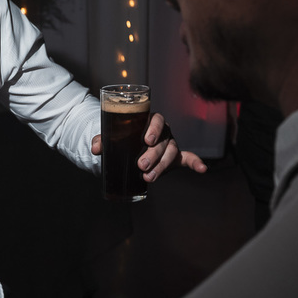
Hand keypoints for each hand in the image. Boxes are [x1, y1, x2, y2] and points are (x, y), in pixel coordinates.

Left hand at [90, 112, 206, 181]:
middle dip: (153, 154)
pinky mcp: (175, 158)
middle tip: (141, 165)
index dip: (153, 129)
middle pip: (163, 141)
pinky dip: (195, 163)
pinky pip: (187, 158)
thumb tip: (95, 148)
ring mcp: (170, 144)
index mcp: (149, 121)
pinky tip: (202, 169)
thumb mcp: (110, 138)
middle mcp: (163, 131)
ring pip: (171, 153)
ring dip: (161, 166)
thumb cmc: (120, 138)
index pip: (156, 119)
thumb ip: (102, 140)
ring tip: (148, 177)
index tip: (146, 140)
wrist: (127, 149)